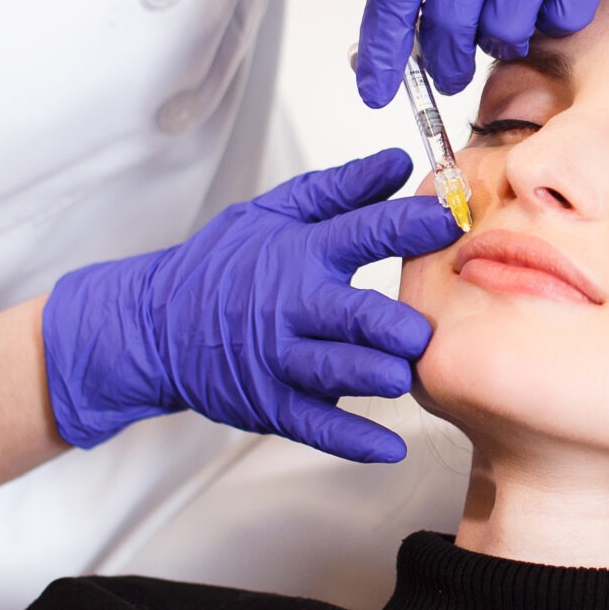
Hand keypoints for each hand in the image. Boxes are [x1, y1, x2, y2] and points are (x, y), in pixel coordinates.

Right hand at [40, 151, 460, 461]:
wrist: (156, 325)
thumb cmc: (223, 266)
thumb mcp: (274, 213)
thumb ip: (341, 189)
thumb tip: (398, 163)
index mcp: (299, 253)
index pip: (362, 233)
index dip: (409, 226)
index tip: (452, 221)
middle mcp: (291, 307)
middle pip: (352, 315)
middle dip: (394, 324)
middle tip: (424, 328)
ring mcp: (280, 360)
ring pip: (336, 372)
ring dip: (377, 375)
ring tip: (404, 374)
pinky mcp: (272, 404)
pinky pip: (317, 426)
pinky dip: (354, 440)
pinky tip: (390, 447)